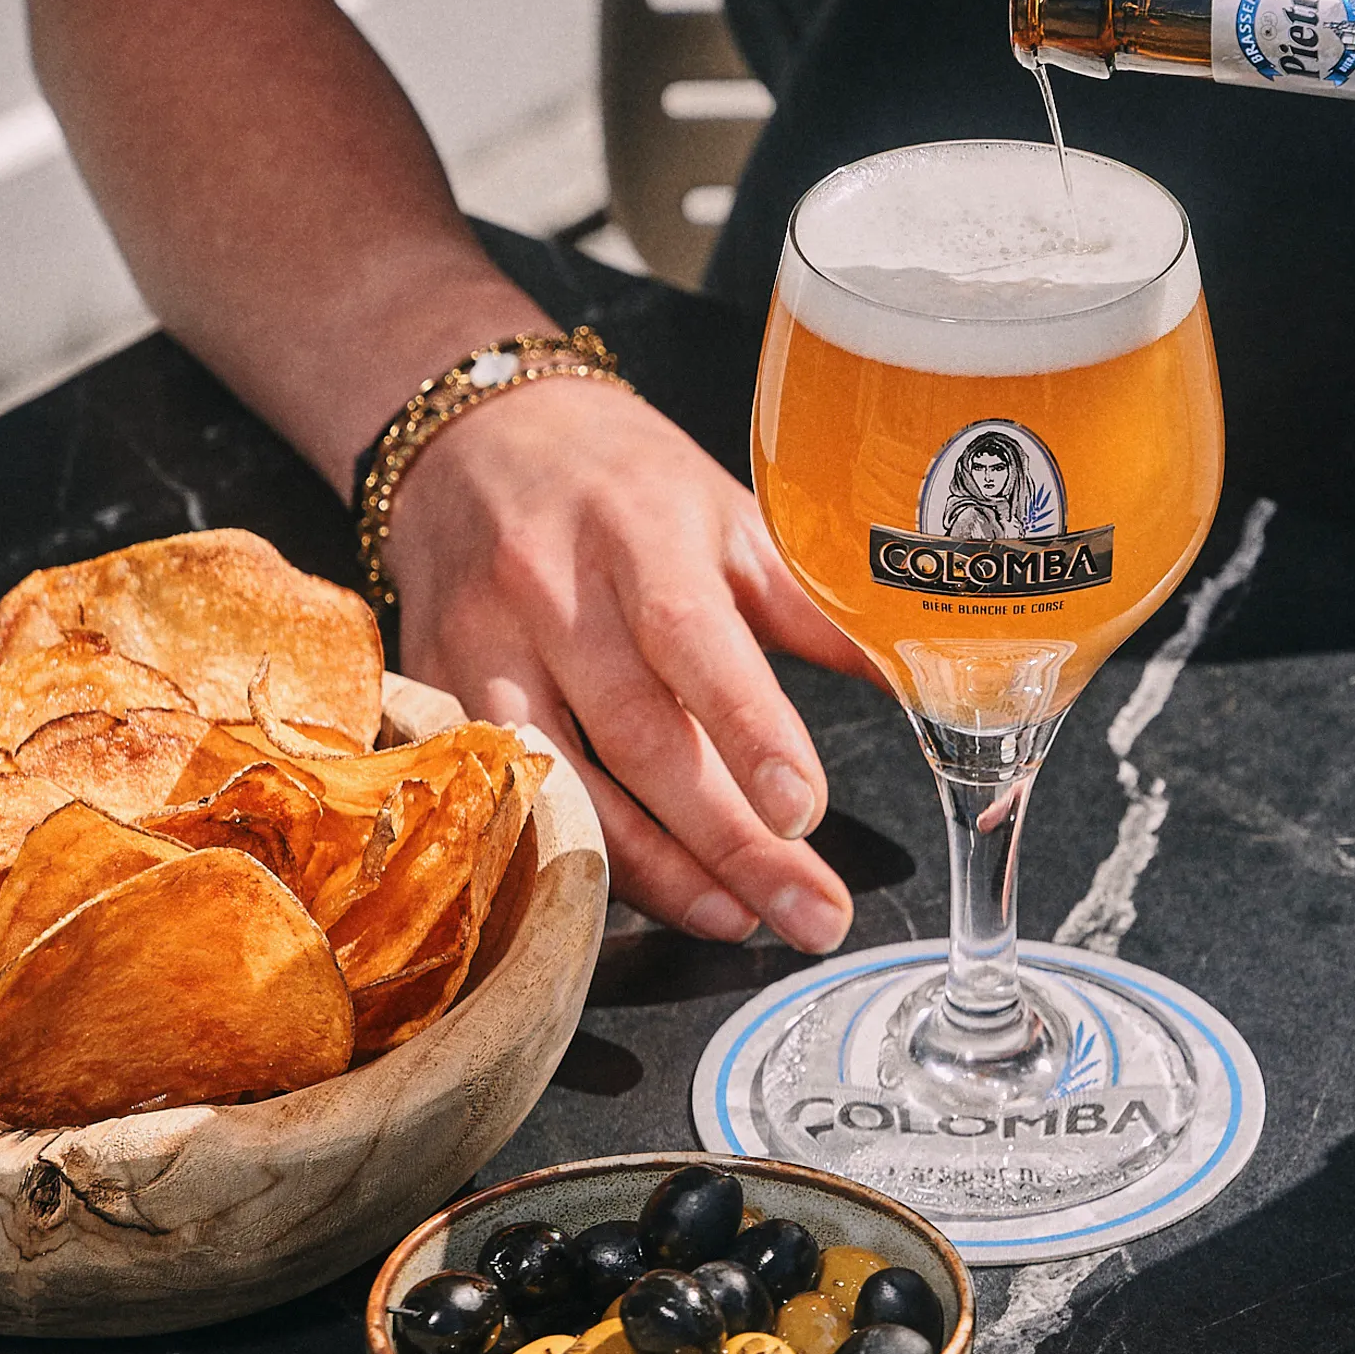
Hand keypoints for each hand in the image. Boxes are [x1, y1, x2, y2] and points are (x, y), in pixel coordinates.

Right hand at [383, 374, 877, 949]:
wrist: (473, 435)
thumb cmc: (622, 482)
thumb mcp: (728, 516)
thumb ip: (813, 605)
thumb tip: (919, 680)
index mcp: (642, 530)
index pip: (692, 640)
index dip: (749, 731)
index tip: (804, 813)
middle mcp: (551, 588)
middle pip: (638, 735)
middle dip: (729, 839)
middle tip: (809, 912)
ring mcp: (481, 644)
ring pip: (565, 781)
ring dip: (656, 870)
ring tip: (737, 918)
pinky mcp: (435, 688)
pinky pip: (506, 794)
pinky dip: (573, 855)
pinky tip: (640, 896)